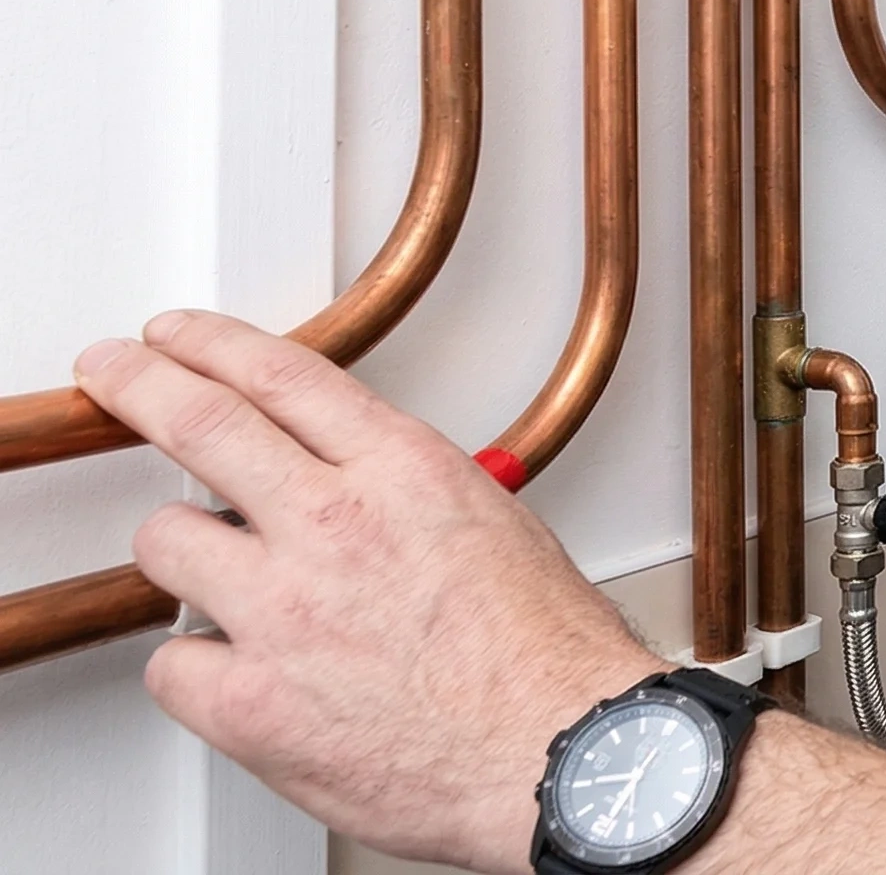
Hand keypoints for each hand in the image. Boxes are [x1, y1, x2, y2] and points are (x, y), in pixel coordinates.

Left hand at [74, 312, 660, 873]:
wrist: (563, 756)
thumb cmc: (549, 659)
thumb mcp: (499, 526)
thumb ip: (410, 493)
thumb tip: (358, 482)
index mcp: (405, 473)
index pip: (282, 375)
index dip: (212, 344)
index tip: (177, 337)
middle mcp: (336, 526)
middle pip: (198, 423)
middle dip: (137, 385)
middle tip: (114, 374)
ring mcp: (283, 612)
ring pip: (165, 543)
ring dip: (183, 552)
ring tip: (216, 571)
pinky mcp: (250, 702)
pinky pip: (172, 664)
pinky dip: (197, 667)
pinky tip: (240, 670)